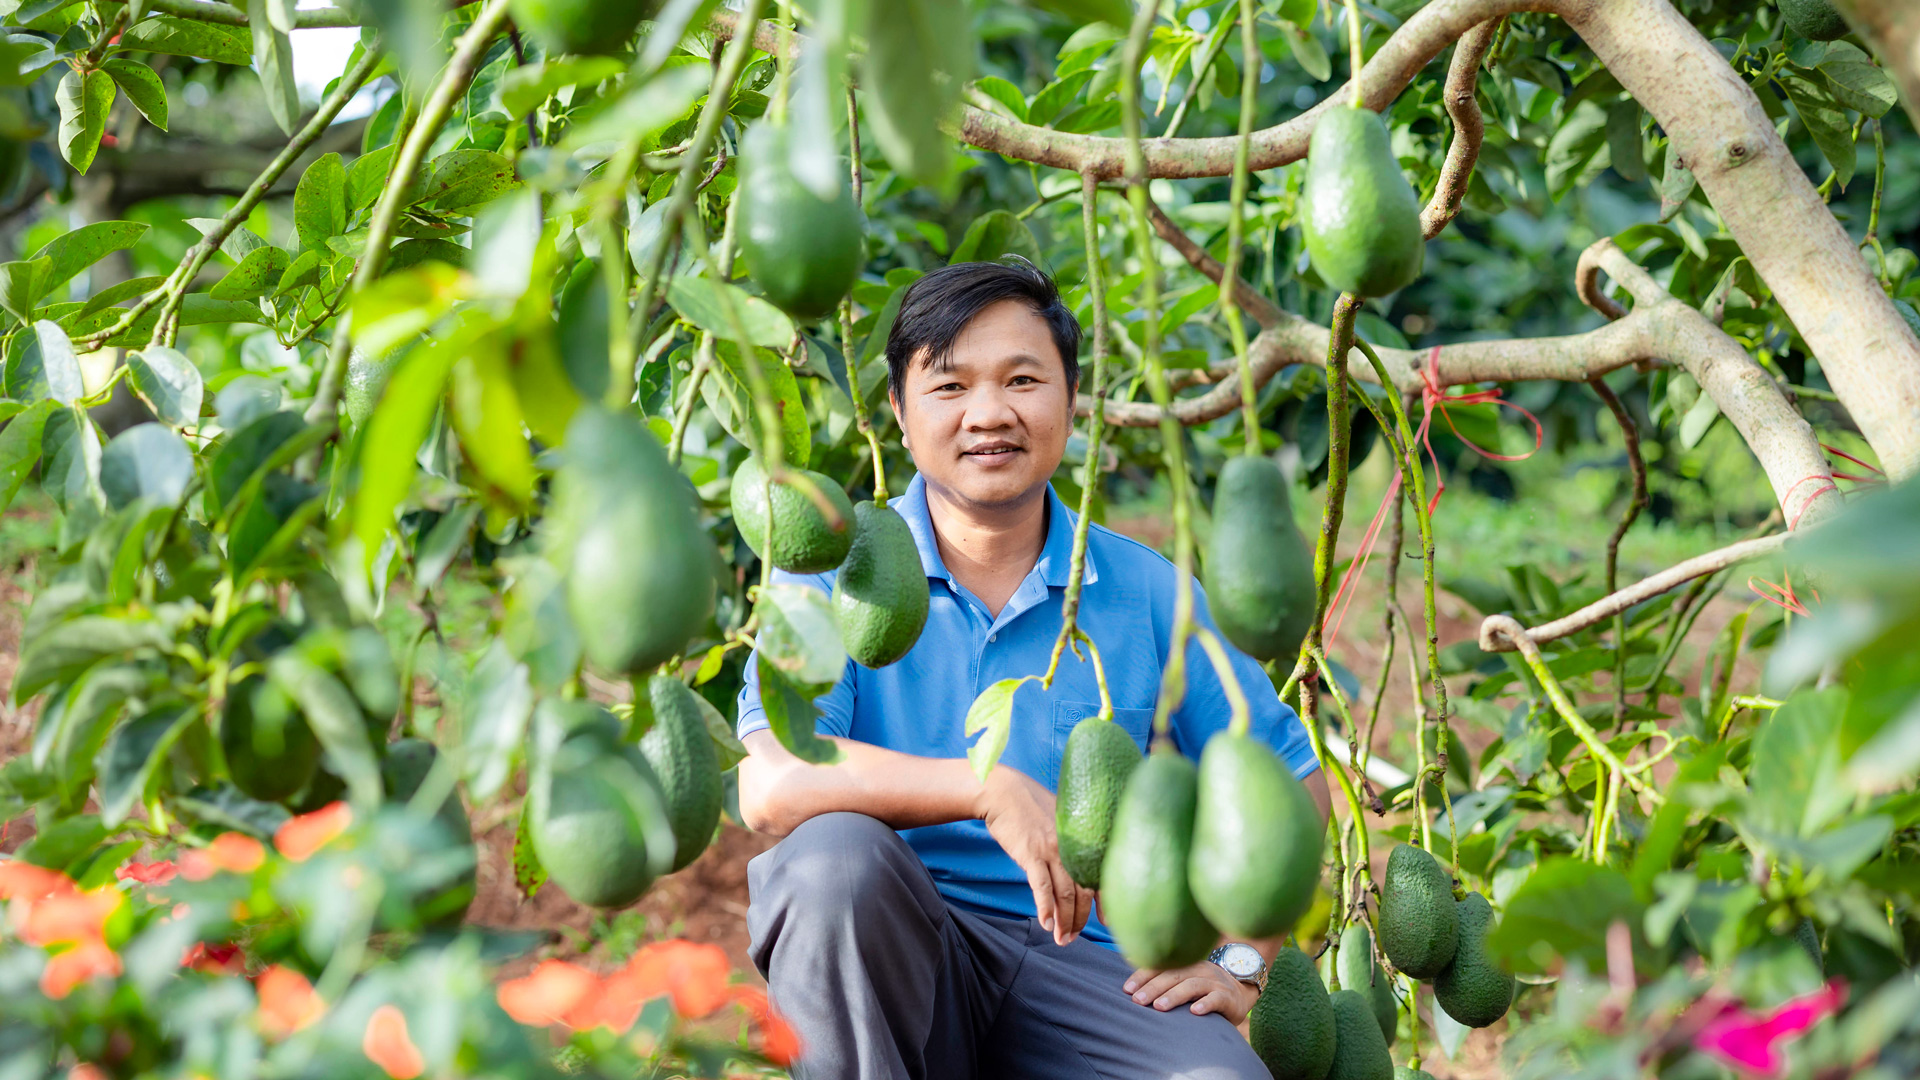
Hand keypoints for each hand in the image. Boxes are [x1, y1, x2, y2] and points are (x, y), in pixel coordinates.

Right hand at [973, 764, 1091, 945]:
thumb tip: (1080, 868)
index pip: (1100, 875)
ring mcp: (1052, 849)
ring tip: (1061, 939)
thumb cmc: (1032, 806)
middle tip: (1073, 938)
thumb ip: (1072, 842)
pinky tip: (1046, 923)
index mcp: (1083, 838)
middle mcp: (1072, 846)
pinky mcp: (1030, 853)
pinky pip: (1041, 885)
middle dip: (1079, 919)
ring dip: (1064, 921)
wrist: (1003, 791)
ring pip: (1064, 894)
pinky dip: (1045, 907)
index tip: (1107, 922)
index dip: (1106, 902)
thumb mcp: (1061, 819)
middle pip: (1083, 891)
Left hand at [1123, 960, 1259, 1024]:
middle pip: (1173, 976)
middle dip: (1153, 987)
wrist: (1241, 991)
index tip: (1127, 989)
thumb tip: (1130, 990)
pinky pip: (1216, 998)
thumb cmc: (1203, 991)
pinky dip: (1205, 1003)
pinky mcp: (1228, 997)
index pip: (1161, 967)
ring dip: (1174, 996)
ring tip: (1159, 1007)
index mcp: (1185, 965)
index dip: (1143, 976)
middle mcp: (1199, 970)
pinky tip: (1195, 1012)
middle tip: (1138, 1000)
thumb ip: (1164, 983)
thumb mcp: (1184, 983)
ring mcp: (1214, 982)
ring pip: (1192, 985)